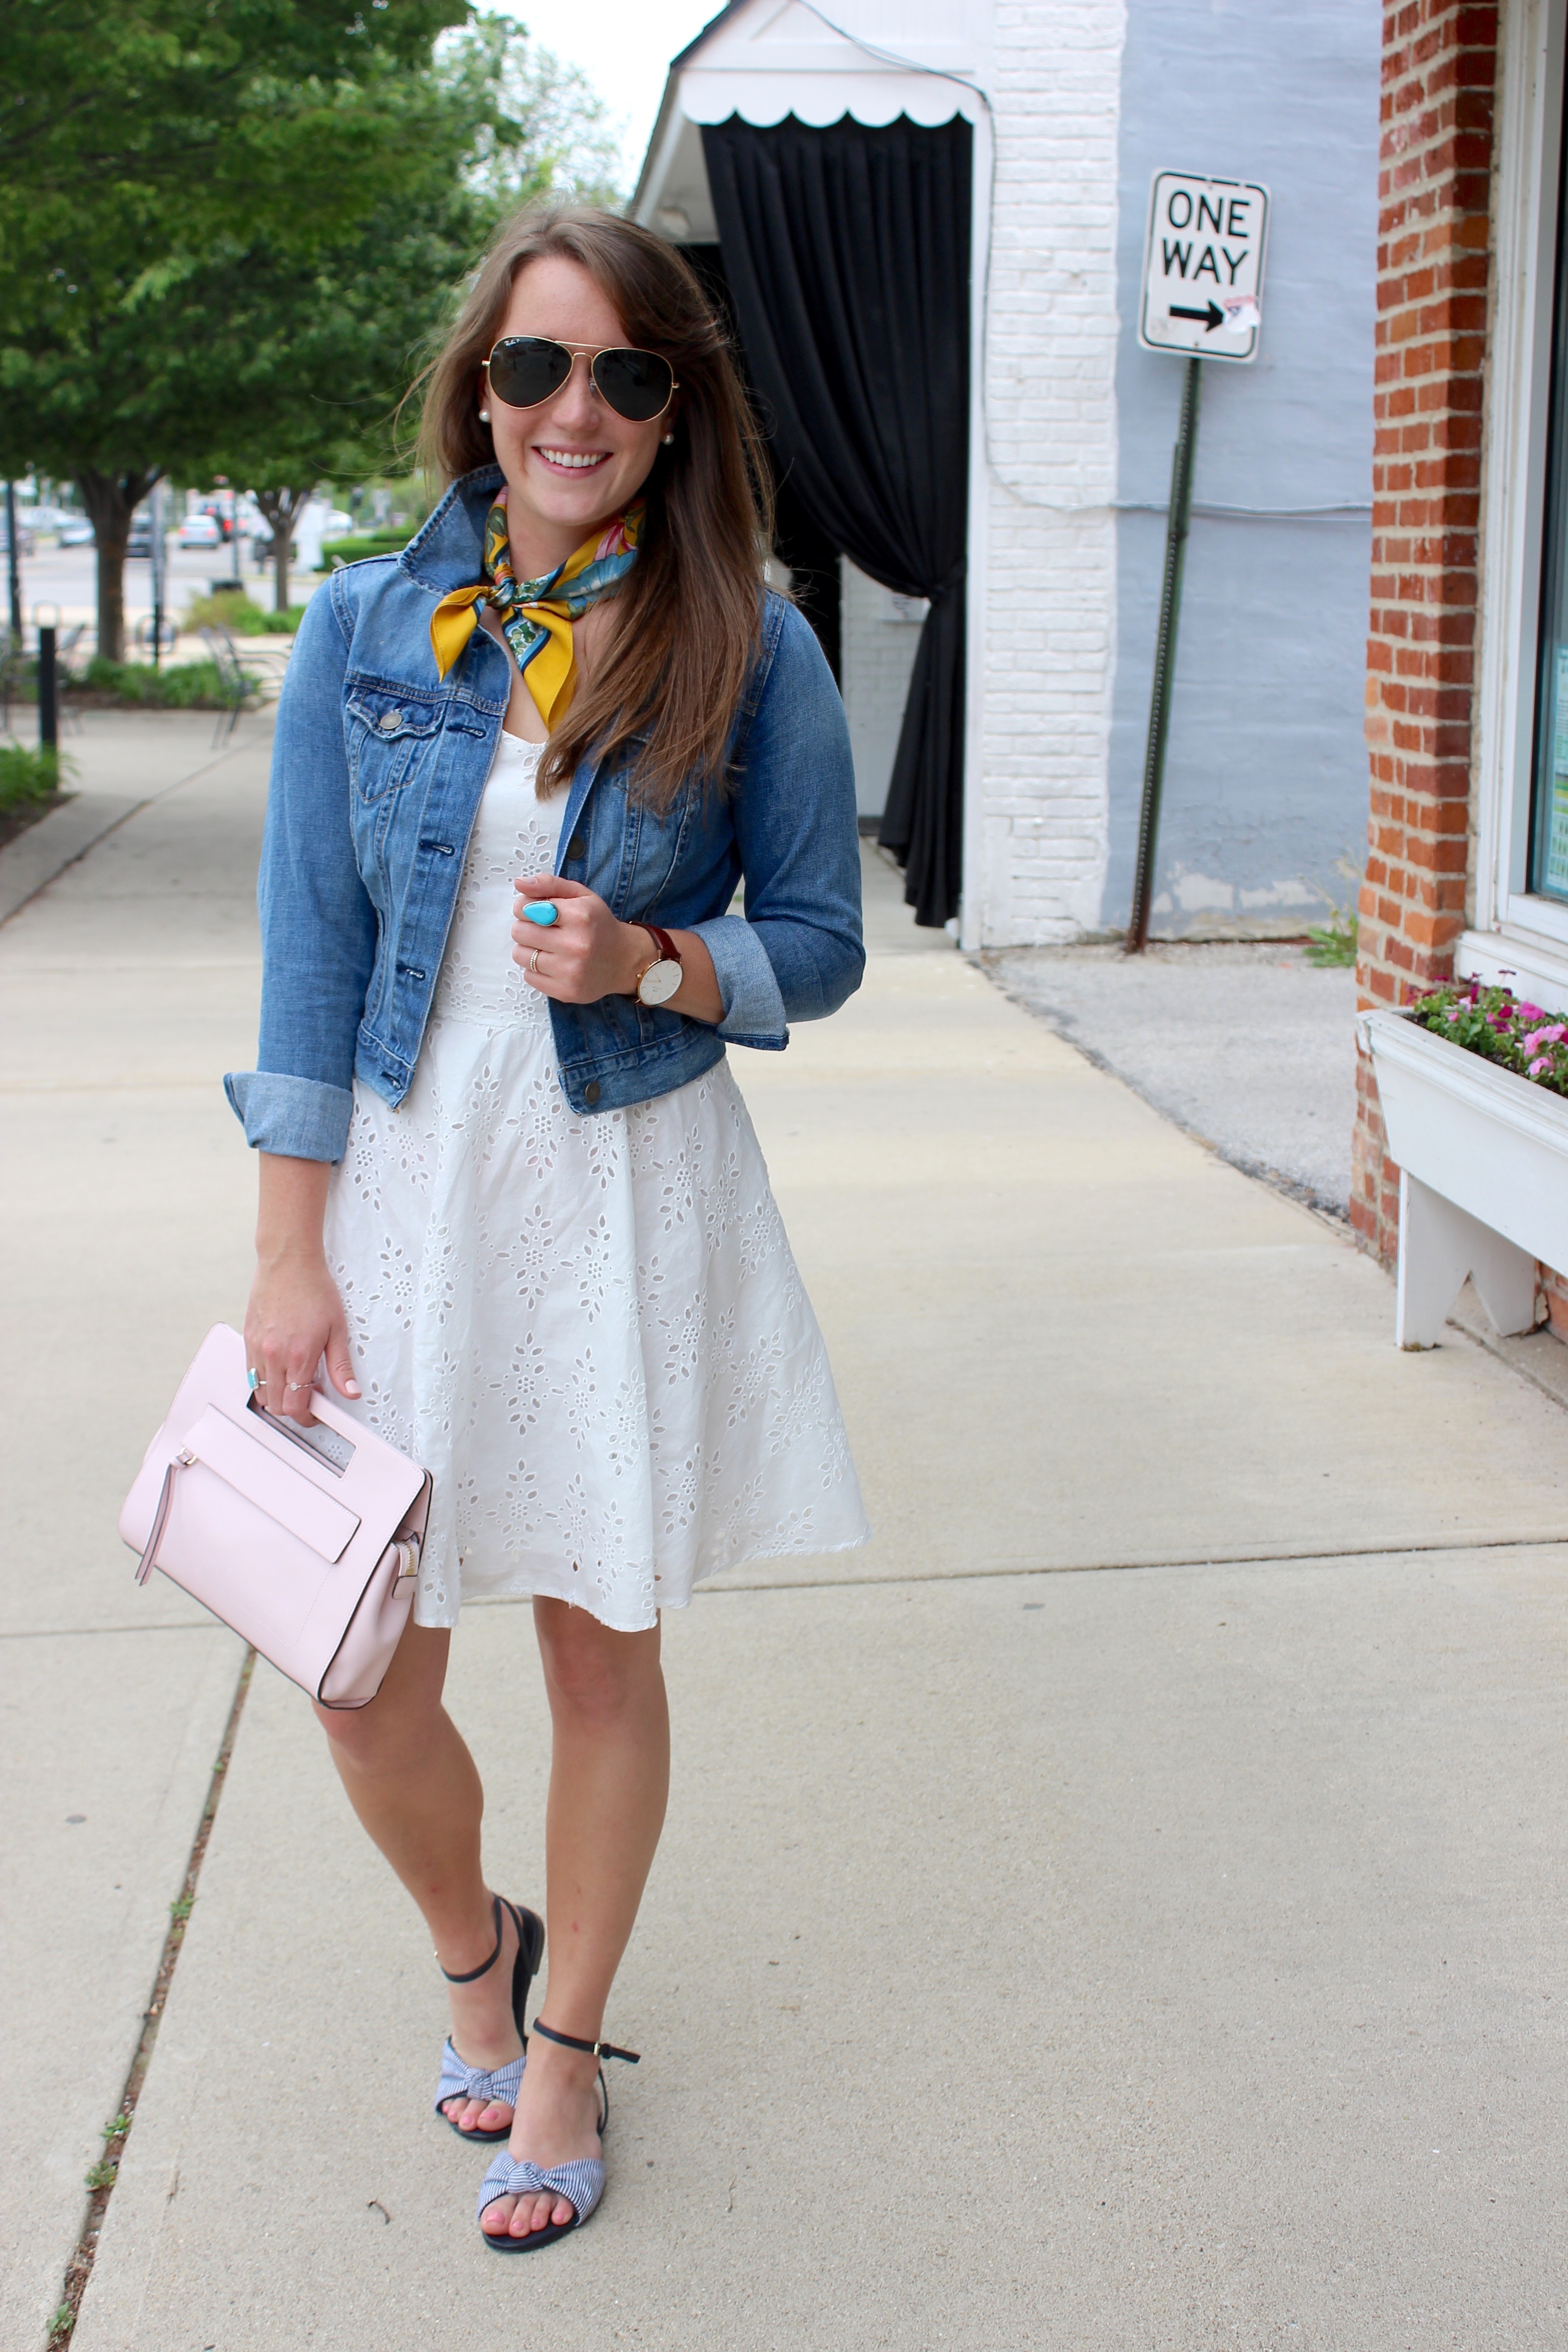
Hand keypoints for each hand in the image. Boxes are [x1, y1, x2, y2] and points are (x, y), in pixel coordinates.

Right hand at [244, 1249, 358, 1425]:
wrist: (288, 1262)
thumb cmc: (314, 1289)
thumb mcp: (337, 1329)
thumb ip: (341, 1366)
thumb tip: (351, 1392)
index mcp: (297, 1356)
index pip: (295, 1406)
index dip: (307, 1417)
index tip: (316, 1414)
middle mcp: (272, 1355)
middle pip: (275, 1405)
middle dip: (293, 1410)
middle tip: (309, 1400)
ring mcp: (256, 1347)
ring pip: (259, 1392)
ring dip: (276, 1397)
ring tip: (295, 1384)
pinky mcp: (247, 1338)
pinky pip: (250, 1373)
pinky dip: (263, 1380)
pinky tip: (279, 1370)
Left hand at [512, 874, 643, 1003]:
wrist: (625, 960)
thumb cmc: (598, 924)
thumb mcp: (580, 895)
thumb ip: (549, 884)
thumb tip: (519, 883)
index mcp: (579, 915)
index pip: (524, 908)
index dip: (525, 908)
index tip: (537, 912)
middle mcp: (576, 944)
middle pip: (519, 932)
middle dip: (527, 928)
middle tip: (543, 930)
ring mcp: (570, 971)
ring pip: (520, 955)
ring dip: (529, 949)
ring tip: (548, 948)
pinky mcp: (565, 991)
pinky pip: (529, 976)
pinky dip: (536, 969)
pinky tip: (554, 964)